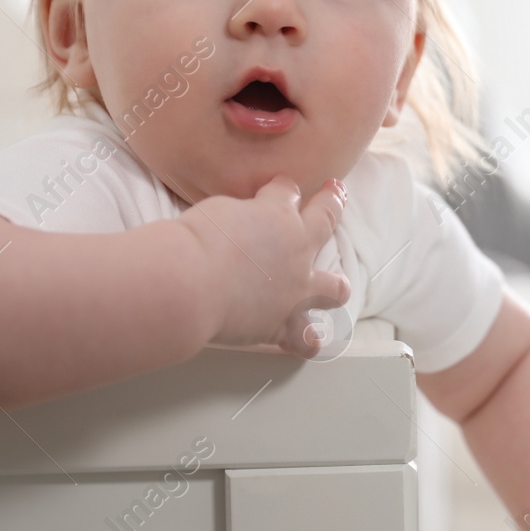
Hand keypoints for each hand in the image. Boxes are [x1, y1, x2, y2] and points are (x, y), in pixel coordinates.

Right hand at [177, 175, 349, 355]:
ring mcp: (295, 289)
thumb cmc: (194, 243)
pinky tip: (308, 343)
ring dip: (336, 286)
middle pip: (325, 219)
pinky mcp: (283, 323)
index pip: (288, 191)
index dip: (283, 188)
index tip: (279, 187)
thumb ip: (239, 214)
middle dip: (332, 202)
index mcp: (277, 214)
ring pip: (333, 288)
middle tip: (336, 192)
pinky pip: (304, 339)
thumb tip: (243, 221)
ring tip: (339, 286)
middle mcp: (296, 248)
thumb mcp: (217, 209)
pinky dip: (305, 341)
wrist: (189, 284)